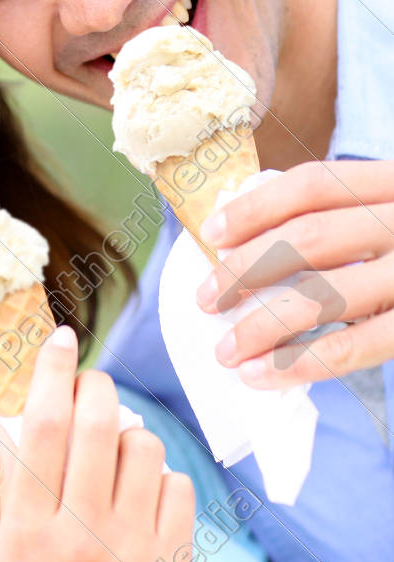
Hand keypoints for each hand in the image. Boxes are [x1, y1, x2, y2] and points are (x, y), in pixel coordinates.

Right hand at [0, 326, 194, 561]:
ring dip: (131, 434)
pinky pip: (177, 485)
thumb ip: (15, 478)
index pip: (39, 428)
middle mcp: (79, 538)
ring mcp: (132, 553)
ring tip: (119, 453)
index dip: (51, 372)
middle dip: (97, 387)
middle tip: (93, 386)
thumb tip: (9, 405)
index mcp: (28, 532)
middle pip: (95, 424)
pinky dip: (161, 478)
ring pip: (143, 446)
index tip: (60, 338)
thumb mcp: (11, 552)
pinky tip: (145, 497)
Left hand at [197, 160, 393, 386]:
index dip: (256, 207)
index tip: (211, 234)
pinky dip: (303, 362)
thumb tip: (250, 244)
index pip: (313, 185)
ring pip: (326, 296)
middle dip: (245, 270)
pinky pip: (356, 346)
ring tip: (226, 349)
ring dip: (262, 325)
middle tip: (205, 299)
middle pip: (310, 239)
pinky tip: (264, 375)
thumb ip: (345, 216)